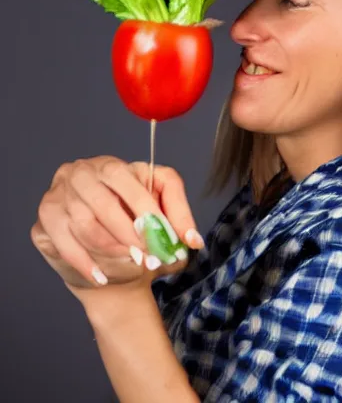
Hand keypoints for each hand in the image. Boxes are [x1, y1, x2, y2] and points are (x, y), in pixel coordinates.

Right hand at [30, 156, 203, 300]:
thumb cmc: (136, 237)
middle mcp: (86, 172)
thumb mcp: (162, 227)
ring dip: (112, 248)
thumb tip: (192, 240)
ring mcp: (61, 191)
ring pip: (85, 221)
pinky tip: (100, 276)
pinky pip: (64, 239)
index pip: (138, 179)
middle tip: (151, 257)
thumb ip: (178, 225)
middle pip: (108, 201)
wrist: (108, 265)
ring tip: (131, 263)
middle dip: (133, 233)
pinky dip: (85, 261)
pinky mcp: (46, 216)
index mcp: (119, 167)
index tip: (178, 239)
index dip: (157, 210)